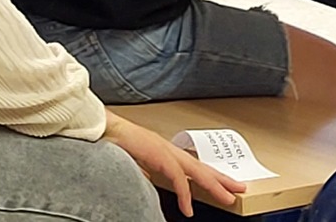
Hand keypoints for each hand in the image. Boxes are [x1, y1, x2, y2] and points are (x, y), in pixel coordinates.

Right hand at [102, 111, 244, 216]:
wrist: (96, 126)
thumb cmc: (109, 140)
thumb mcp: (132, 161)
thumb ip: (144, 171)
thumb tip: (150, 182)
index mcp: (160, 149)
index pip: (190, 164)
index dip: (207, 175)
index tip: (221, 184)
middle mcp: (165, 147)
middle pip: (200, 165)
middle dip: (220, 178)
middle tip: (239, 188)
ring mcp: (163, 149)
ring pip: (195, 170)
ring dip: (213, 185)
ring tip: (228, 198)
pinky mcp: (158, 154)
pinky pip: (177, 178)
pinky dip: (184, 194)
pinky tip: (188, 209)